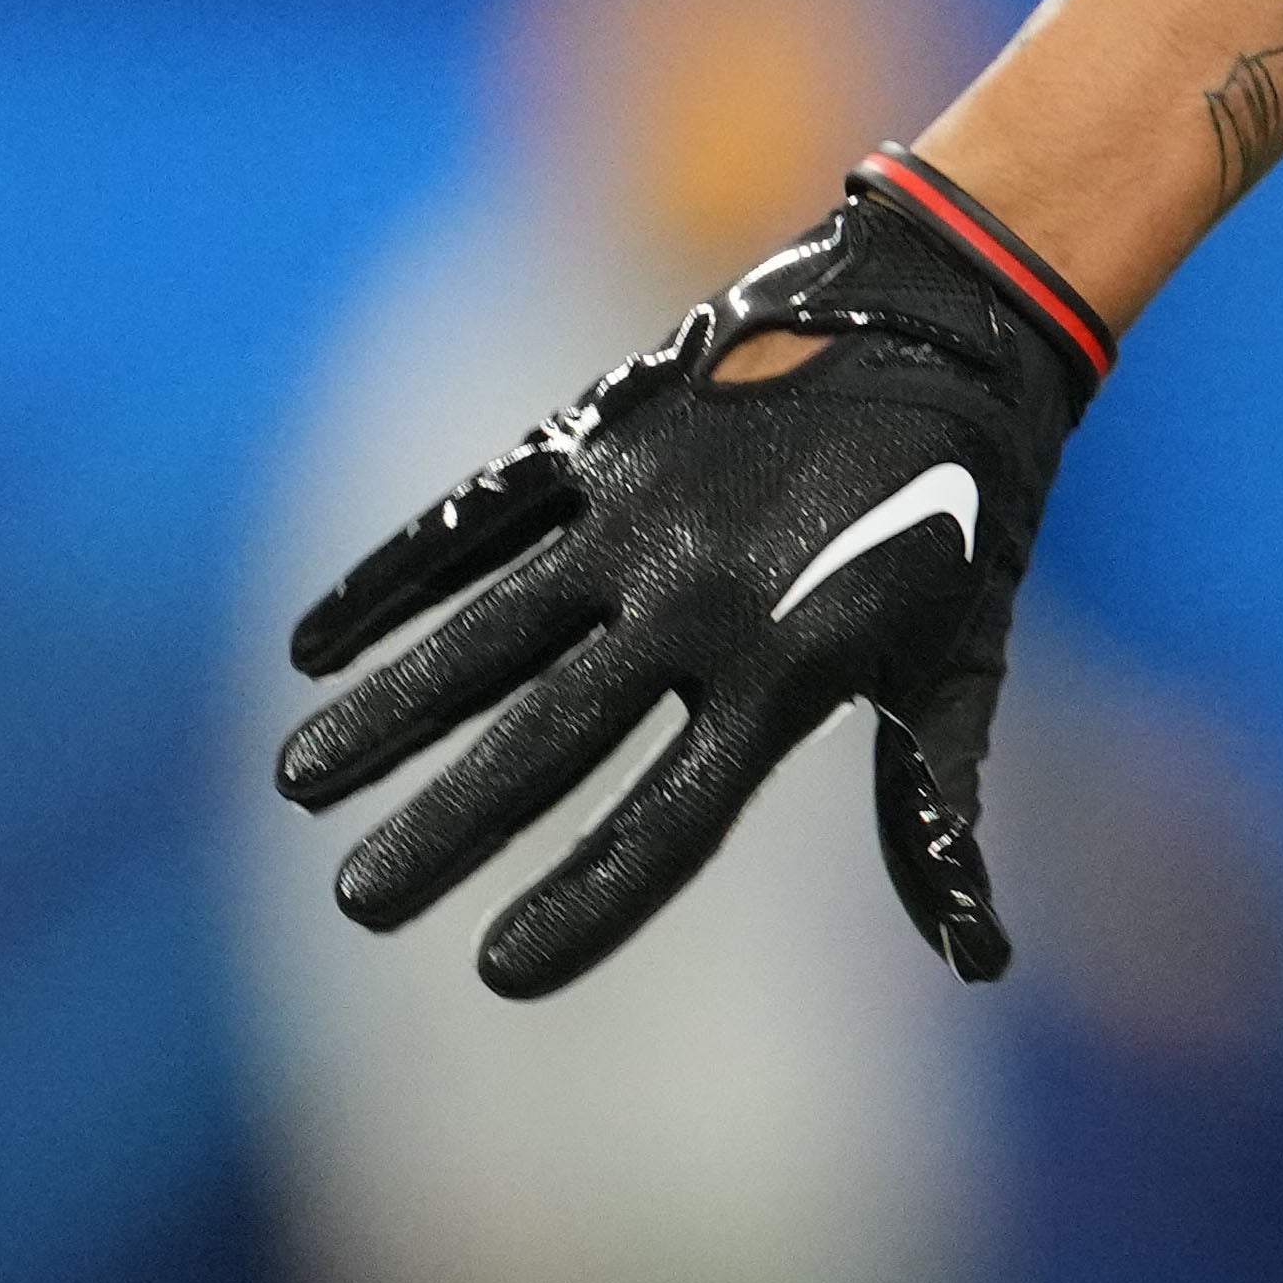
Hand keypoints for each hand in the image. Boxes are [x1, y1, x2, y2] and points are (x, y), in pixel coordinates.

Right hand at [280, 149, 1115, 995]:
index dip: (590, 902)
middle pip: (551, 739)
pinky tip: (313, 646)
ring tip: (299, 783)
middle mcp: (701, 601)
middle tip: (360, 904)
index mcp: (792, 672)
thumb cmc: (969, 511)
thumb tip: (983, 960)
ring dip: (389, 710)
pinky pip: (474, 520)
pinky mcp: (601, 436)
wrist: (953, 311)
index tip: (499, 972)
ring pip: (487, 632)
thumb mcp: (961, 657)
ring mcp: (641, 514)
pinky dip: (389, 580)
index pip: (673, 821)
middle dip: (449, 825)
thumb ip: (935, 804)